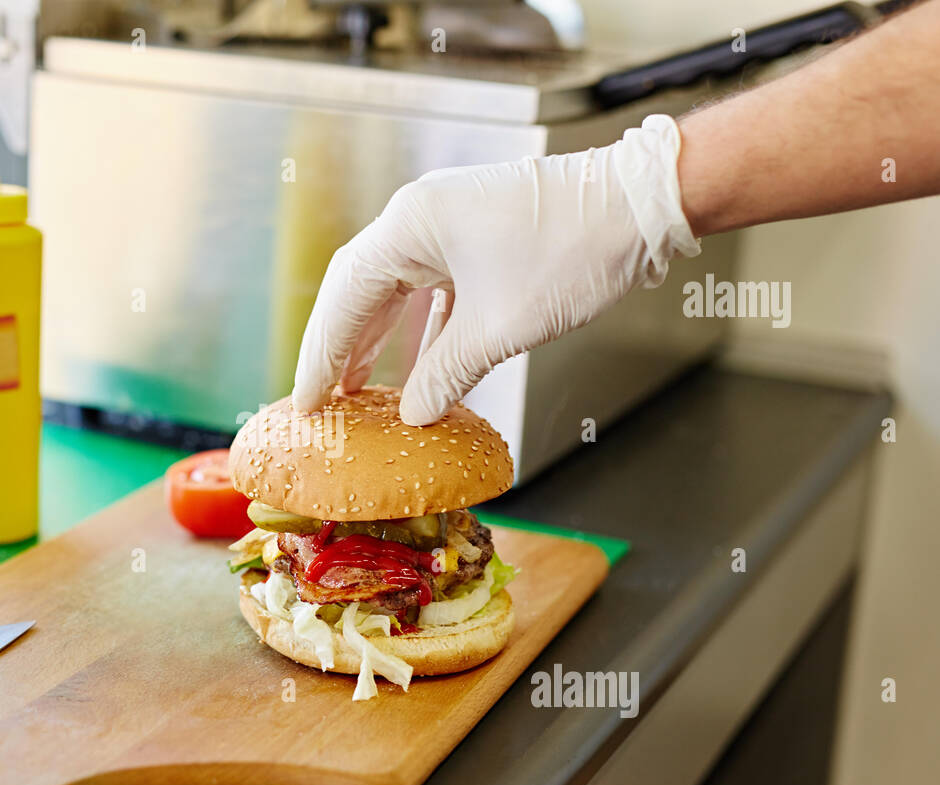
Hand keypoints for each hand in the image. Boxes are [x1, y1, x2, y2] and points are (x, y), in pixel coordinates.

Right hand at [291, 115, 701, 425]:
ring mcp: (449, 228)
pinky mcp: (476, 242)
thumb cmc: (572, 251)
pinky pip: (431, 293)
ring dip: (375, 341)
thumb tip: (413, 414)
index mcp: (411, 225)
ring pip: (394, 293)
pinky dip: (420, 333)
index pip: (344, 296)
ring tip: (355, 391)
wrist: (639, 207)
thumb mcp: (501, 327)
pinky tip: (417, 370)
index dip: (321, 355)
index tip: (306, 401)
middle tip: (320, 400)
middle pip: (359, 291)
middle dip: (338, 349)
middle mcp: (420, 219)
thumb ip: (446, 373)